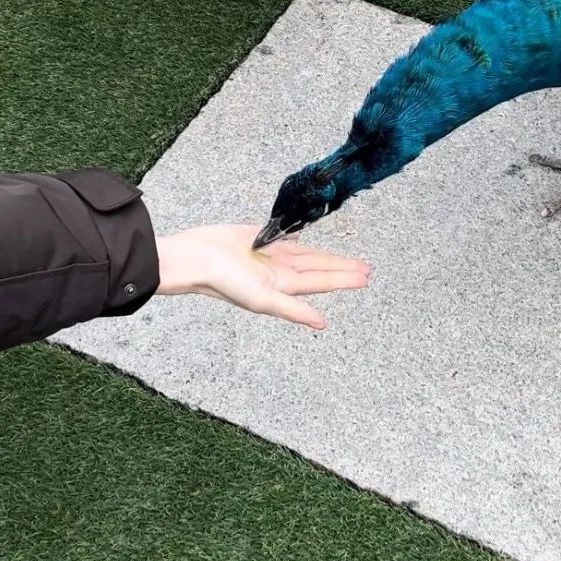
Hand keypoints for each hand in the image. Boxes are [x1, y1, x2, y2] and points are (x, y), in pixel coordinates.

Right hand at [155, 223, 368, 329]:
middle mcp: (278, 272)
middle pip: (317, 268)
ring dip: (324, 256)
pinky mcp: (258, 236)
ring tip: (347, 258)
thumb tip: (322, 324)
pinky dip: (298, 238)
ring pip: (305, 253)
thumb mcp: (262, 300)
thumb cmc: (224, 282)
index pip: (320, 282)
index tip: (365, 277)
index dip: (342, 279)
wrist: (195, 257)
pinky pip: (284, 237)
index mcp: (281, 287)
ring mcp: (268, 254)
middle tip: (366, 269)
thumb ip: (294, 310)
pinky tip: (307, 239)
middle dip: (340, 269)